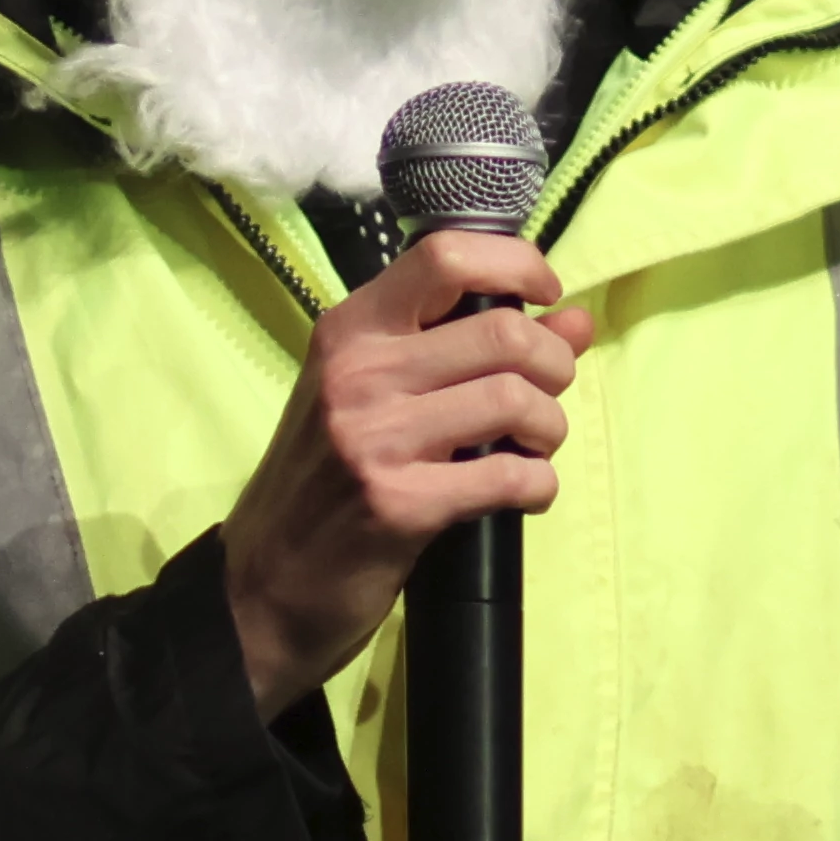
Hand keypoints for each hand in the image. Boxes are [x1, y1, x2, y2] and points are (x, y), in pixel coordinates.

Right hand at [224, 231, 593, 716]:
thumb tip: (576, 318)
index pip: (446, 255)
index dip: (518, 266)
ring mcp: (375, 438)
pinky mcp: (400, 504)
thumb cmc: (324, 480)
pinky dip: (538, 485)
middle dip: (554, 365)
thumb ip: (466, 348)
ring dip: (550, 427)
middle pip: (503, 333)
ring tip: (534, 446)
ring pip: (516, 400)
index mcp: (350, 330)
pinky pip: (511, 476)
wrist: (263, 585)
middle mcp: (359, 372)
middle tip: (548, 395)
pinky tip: (524, 493)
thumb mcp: (374, 397)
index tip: (546, 298)